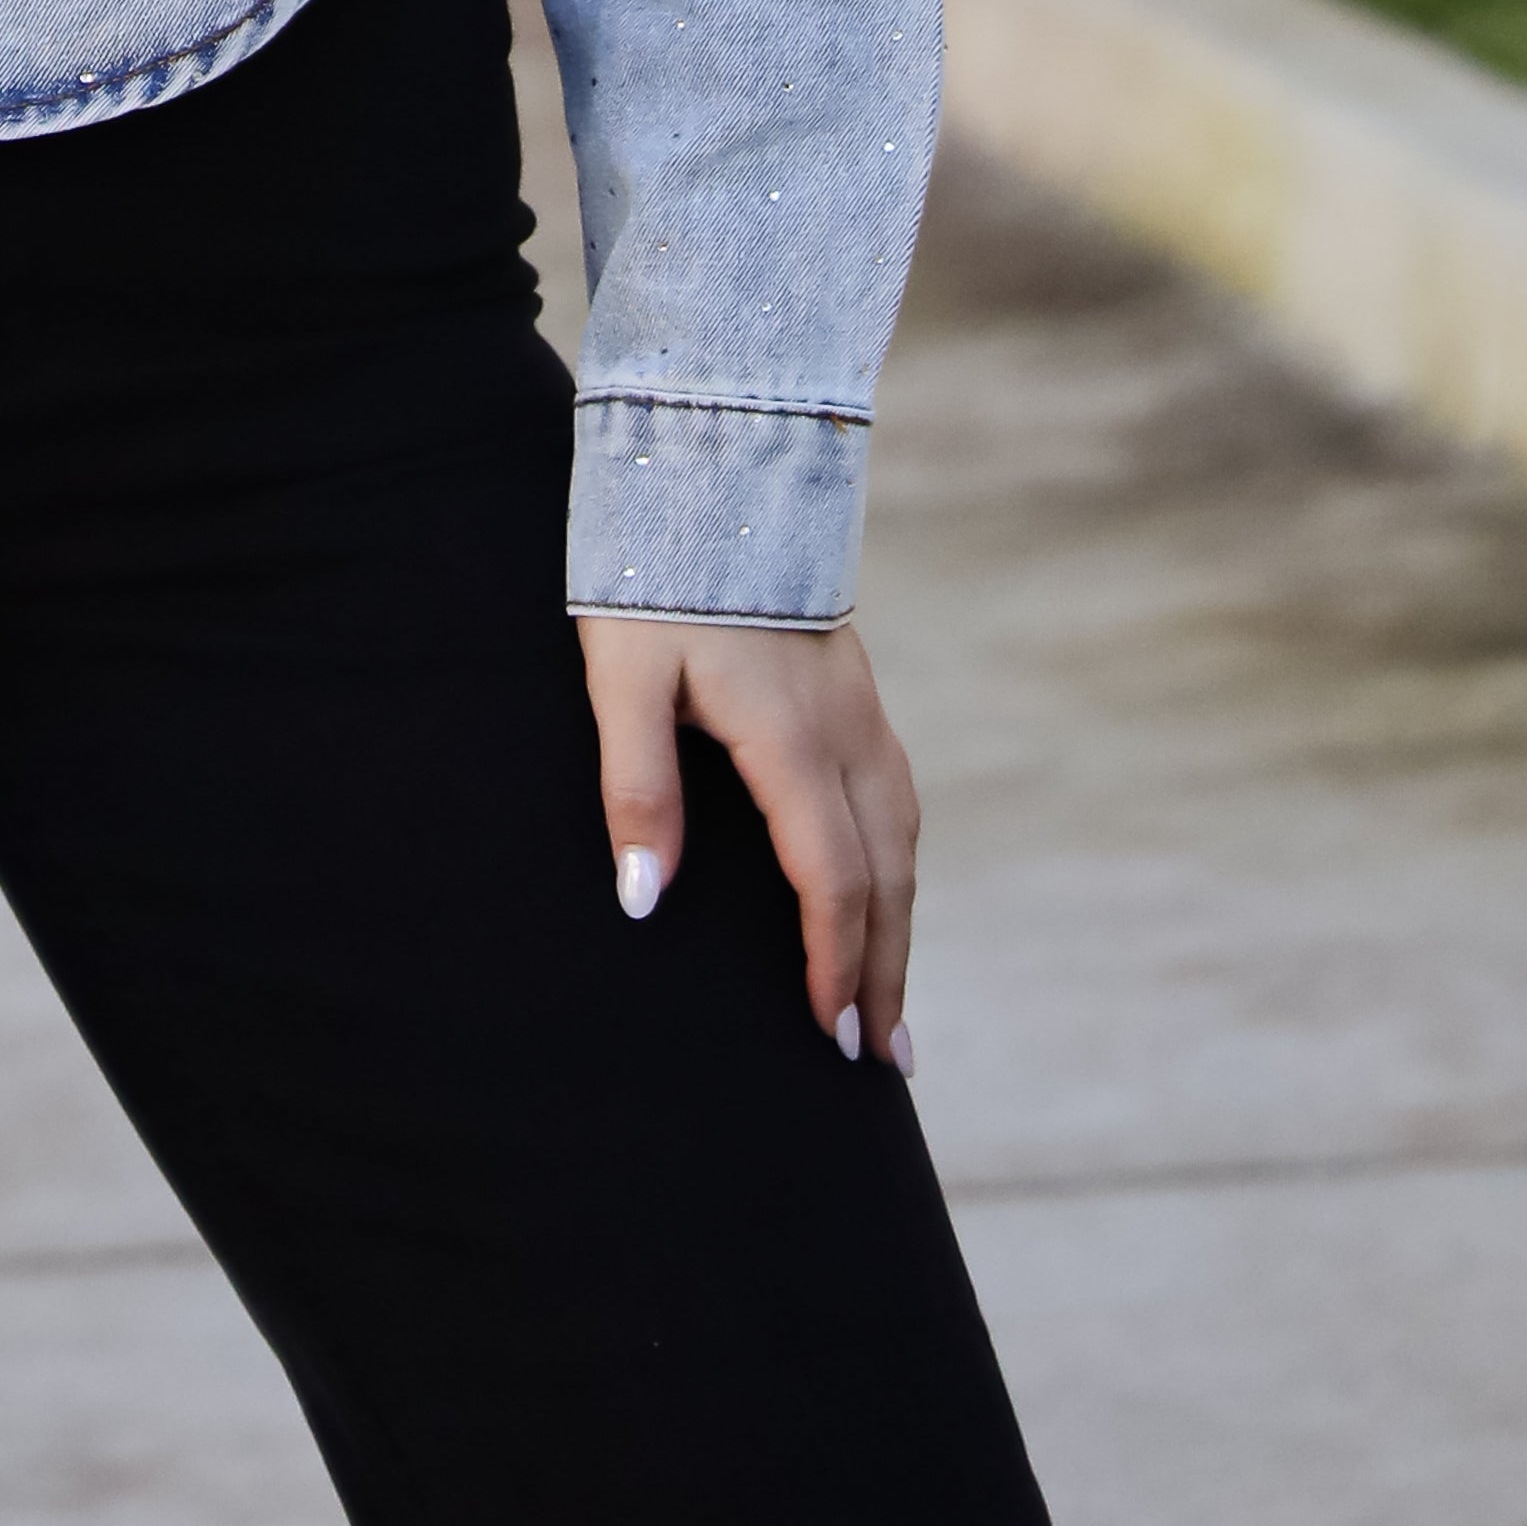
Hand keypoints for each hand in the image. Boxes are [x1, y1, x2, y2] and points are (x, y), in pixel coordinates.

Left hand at [576, 614, 919, 1068]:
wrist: (715, 466)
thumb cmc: (655, 576)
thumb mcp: (623, 676)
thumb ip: (636, 784)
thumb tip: (645, 898)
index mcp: (792, 737)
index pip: (829, 877)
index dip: (833, 961)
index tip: (829, 1034)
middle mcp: (845, 728)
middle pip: (886, 872)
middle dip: (887, 968)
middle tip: (885, 1059)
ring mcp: (860, 703)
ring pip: (902, 833)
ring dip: (903, 921)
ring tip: (895, 998)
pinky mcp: (855, 685)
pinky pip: (896, 794)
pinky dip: (898, 861)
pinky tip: (885, 888)